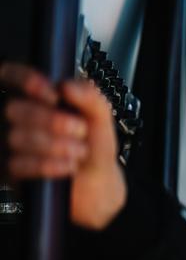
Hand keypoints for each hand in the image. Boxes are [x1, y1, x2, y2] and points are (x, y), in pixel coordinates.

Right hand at [1, 62, 125, 228]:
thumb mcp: (102, 118)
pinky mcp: (10, 170)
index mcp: (39, 99)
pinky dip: (48, 165)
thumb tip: (66, 85)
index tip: (53, 95)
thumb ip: (90, 96)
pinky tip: (68, 166)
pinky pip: (17, 164)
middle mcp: (20, 119)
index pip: (11, 76)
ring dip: (56, 145)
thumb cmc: (95, 147)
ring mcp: (11, 144)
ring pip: (17, 137)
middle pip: (14, 109)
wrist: (99, 183)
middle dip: (52, 121)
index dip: (26, 81)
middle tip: (80, 130)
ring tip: (79, 151)